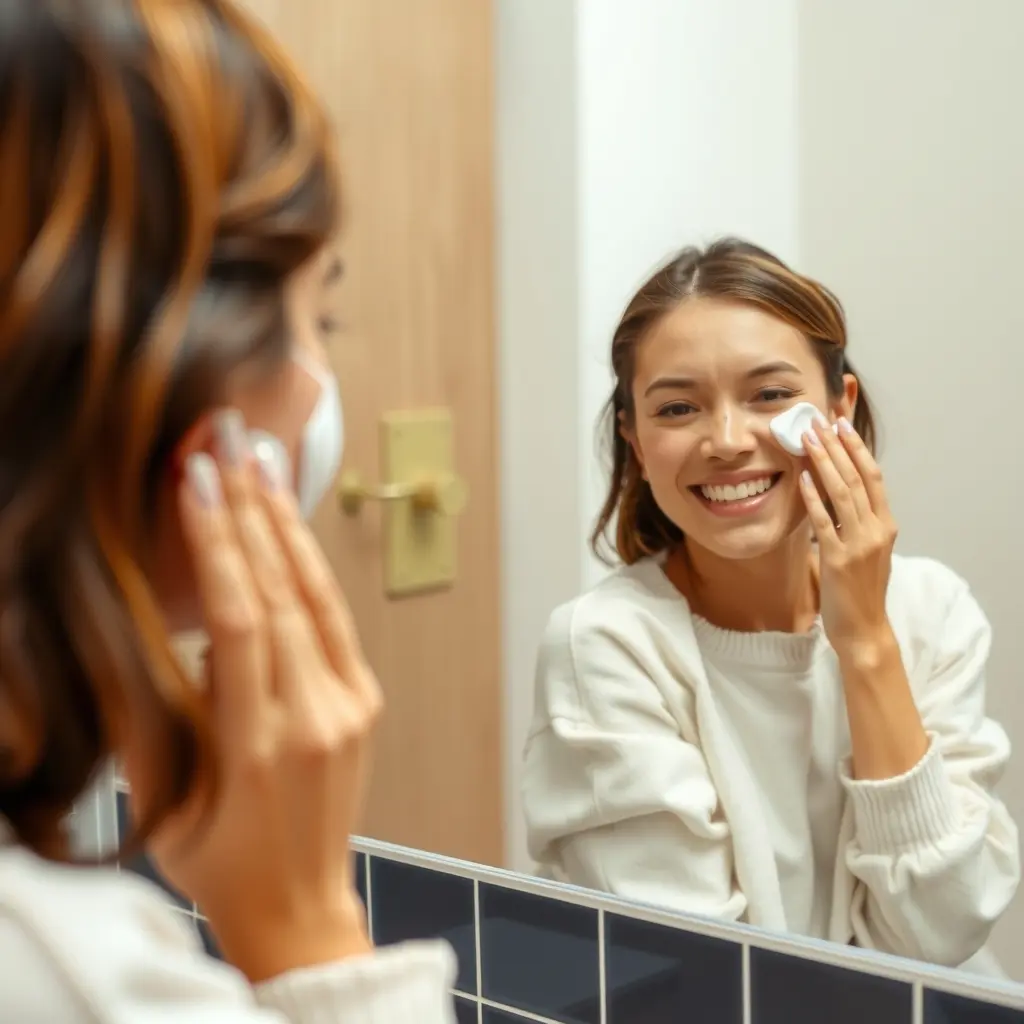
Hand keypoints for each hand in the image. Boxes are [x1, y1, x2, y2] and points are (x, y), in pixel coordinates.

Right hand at [145, 408, 382, 982]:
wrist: (298, 904)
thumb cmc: (221, 863)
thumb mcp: (165, 801)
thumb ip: (150, 716)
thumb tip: (136, 630)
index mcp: (260, 745)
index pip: (241, 621)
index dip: (219, 545)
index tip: (196, 481)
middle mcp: (316, 715)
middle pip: (282, 593)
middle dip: (251, 511)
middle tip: (229, 443)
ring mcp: (350, 705)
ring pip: (315, 596)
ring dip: (286, 525)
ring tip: (262, 462)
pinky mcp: (364, 700)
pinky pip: (334, 619)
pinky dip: (308, 568)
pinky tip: (288, 527)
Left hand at [799, 416, 897, 659]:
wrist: (864, 630)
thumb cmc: (859, 591)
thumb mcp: (867, 551)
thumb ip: (857, 524)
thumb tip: (835, 495)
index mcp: (886, 526)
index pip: (874, 477)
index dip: (858, 448)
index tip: (842, 424)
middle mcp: (877, 531)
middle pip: (858, 478)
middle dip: (837, 446)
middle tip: (820, 421)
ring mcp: (859, 545)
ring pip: (842, 493)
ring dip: (824, 462)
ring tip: (808, 439)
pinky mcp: (838, 559)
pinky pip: (824, 521)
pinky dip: (813, 497)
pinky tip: (802, 478)